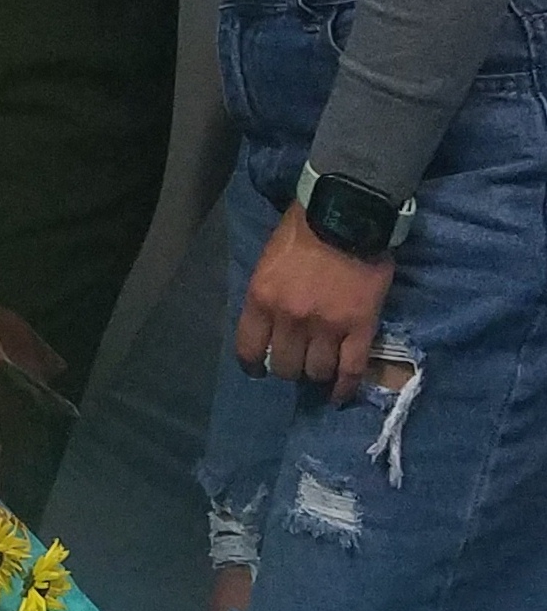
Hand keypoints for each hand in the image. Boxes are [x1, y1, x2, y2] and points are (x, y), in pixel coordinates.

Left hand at [234, 197, 392, 399]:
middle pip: (285, 366)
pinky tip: (339, 394)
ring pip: (317, 371)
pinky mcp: (360, 328)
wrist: (345, 216)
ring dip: (317, 374)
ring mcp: (327, 326)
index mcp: (262, 298)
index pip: (250, 348)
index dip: (254, 365)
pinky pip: (351, 370)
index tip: (259, 369)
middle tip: (296, 362)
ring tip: (320, 369)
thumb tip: (270, 326)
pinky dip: (345, 388)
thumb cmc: (302, 232)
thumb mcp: (268, 261)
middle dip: (288, 369)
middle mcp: (290, 318)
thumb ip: (267, 296)